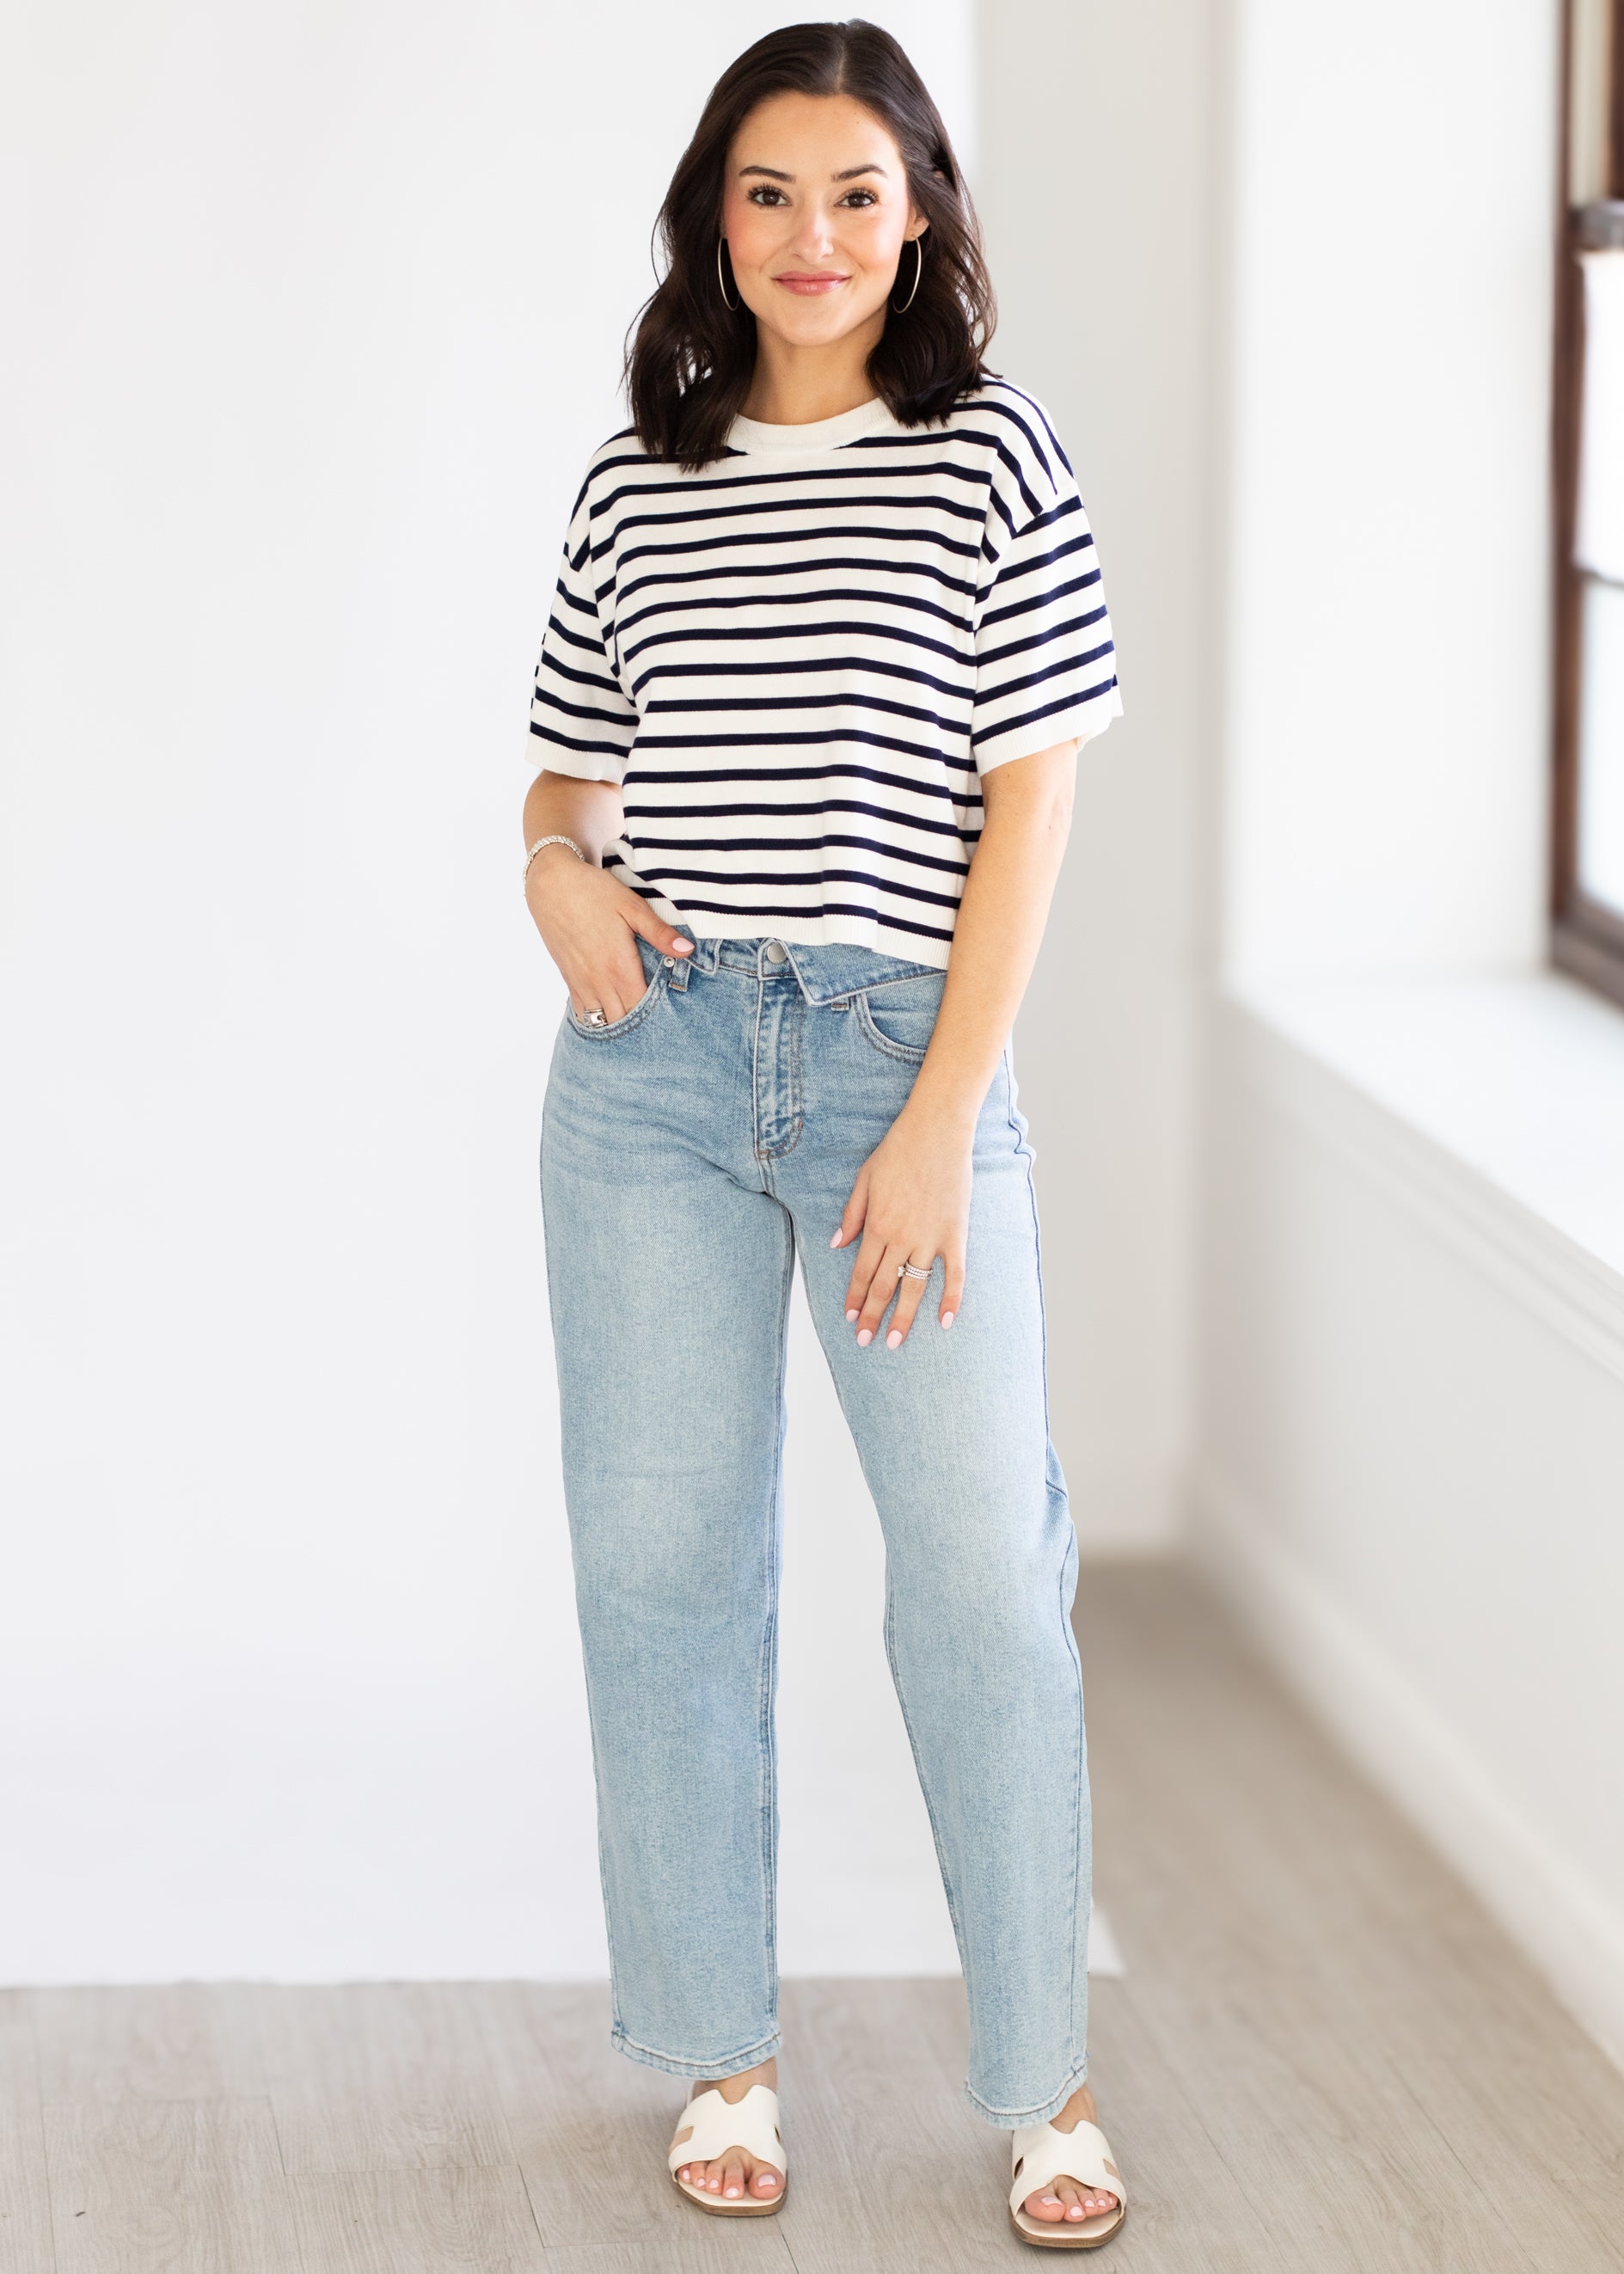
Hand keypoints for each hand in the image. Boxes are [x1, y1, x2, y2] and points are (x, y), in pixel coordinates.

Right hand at [525, 844, 690, 1019]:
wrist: (551, 884)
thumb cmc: (594, 892)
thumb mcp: (632, 906)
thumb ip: (659, 933)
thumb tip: (687, 950)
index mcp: (619, 966)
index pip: (642, 1007)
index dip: (657, 1015)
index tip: (672, 1013)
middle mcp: (599, 981)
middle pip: (623, 1019)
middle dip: (640, 1024)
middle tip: (658, 1022)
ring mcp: (581, 982)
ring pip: (601, 1021)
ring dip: (618, 1023)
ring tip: (635, 1023)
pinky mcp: (568, 979)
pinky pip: (582, 1012)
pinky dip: (596, 1018)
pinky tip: (609, 1015)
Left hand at [831, 1101, 971, 1346]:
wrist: (936, 1131)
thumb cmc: (897, 1151)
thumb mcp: (864, 1179)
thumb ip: (851, 1214)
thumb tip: (836, 1244)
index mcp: (876, 1225)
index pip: (862, 1272)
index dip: (856, 1298)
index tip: (851, 1319)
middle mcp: (900, 1237)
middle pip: (884, 1286)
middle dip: (873, 1317)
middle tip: (866, 1343)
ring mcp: (929, 1238)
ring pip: (914, 1287)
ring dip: (903, 1317)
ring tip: (895, 1343)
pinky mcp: (955, 1233)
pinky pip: (954, 1274)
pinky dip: (951, 1300)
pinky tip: (945, 1322)